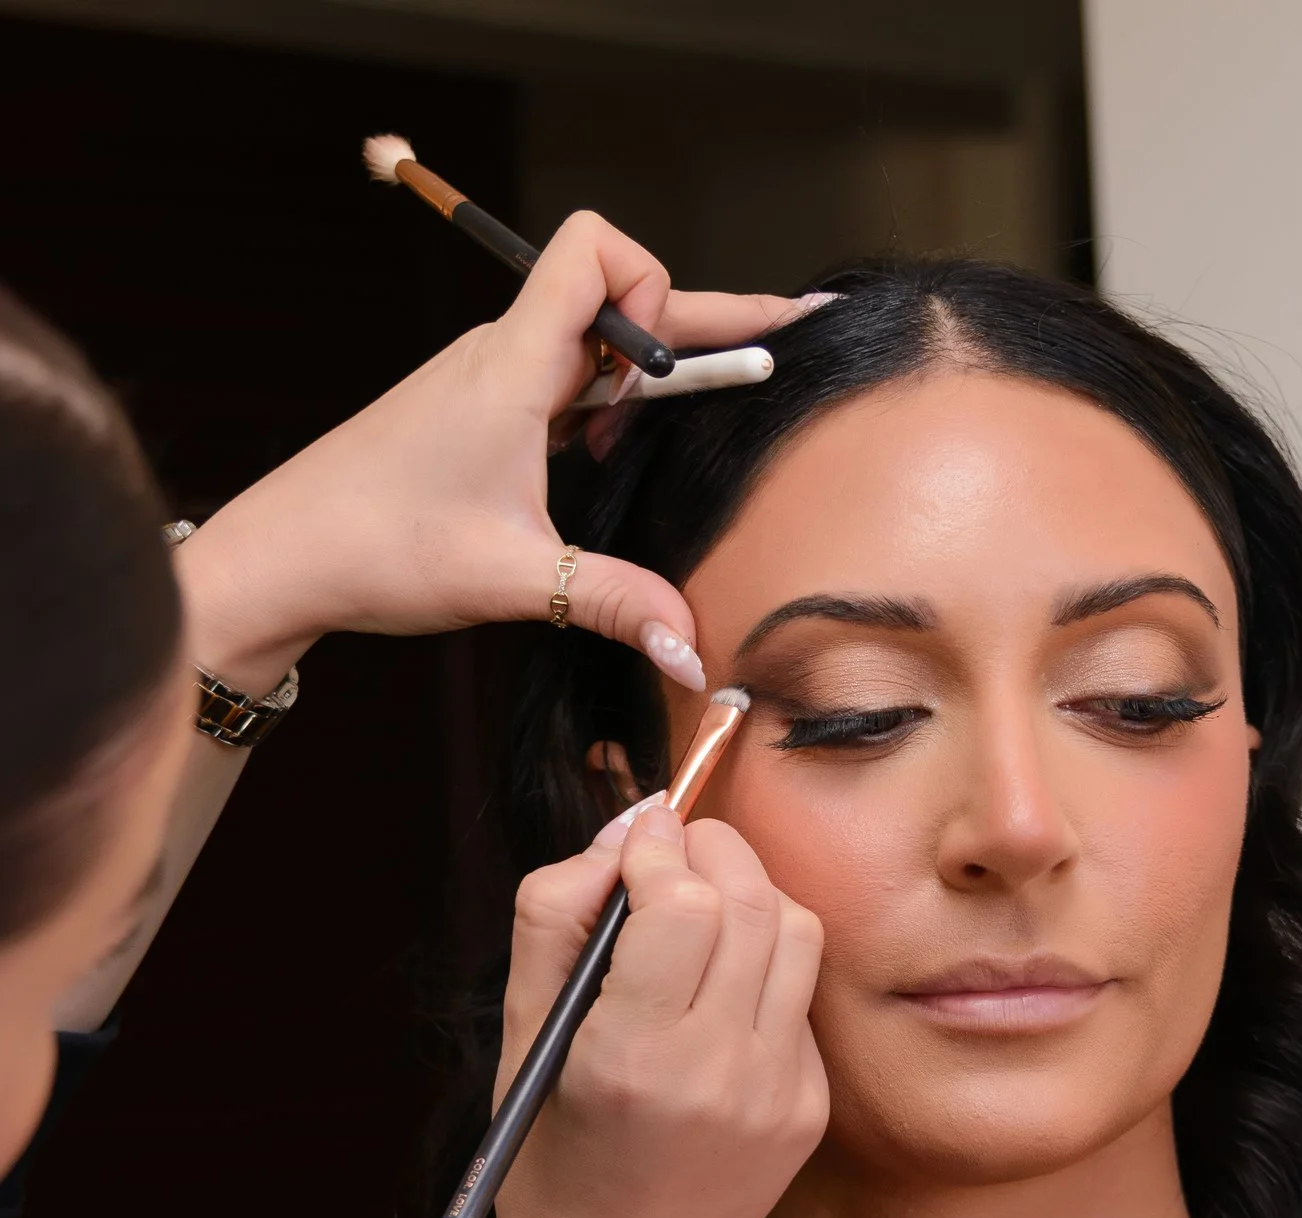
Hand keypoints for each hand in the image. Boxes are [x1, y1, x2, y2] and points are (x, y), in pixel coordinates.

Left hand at [175, 211, 815, 692]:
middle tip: (788, 337)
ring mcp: (490, 378)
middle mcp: (503, 354)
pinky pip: (565, 374)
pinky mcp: (479, 407)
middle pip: (621, 297)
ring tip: (687, 420)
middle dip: (705, 322)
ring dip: (649, 366)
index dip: (659, 283)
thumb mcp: (514, 578)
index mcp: (512, 366)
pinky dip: (608, 395)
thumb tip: (691, 646)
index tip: (691, 362)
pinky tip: (610, 448)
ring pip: (595, 338)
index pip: (595, 251)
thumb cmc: (376, 548)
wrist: (279, 555)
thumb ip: (613, 602)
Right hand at [492, 796, 827, 1217]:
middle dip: (713, 852)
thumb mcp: (520, 1031)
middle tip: (674, 853)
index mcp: (633, 1058)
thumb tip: (625, 831)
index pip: (684, 906)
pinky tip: (720, 988)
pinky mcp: (810, 1107)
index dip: (659, 852)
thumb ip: (555, 915)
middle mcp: (718, 1074)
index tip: (637, 847)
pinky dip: (765, 965)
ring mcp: (778, 1094)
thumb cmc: (547, 1152)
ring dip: (752, 896)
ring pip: (799, 934)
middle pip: (754, 903)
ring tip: (702, 908)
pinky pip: (803, 995)